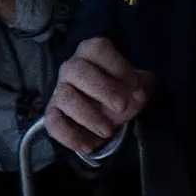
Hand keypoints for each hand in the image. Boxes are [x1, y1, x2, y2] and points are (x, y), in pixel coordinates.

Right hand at [42, 35, 152, 153]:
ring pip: (65, 97)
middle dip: (103, 89)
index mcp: (91, 53)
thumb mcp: (137, 85)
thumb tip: (138, 93)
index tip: (135, 86)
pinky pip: (53, 123)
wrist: (109, 115)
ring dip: (89, 116)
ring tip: (109, 131)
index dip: (117, 66)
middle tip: (122, 106)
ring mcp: (59, 91)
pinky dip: (70, 136)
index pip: (98, 49)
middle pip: (78, 70)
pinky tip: (88, 145)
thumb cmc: (121, 92)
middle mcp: (71, 68)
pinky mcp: (53, 114)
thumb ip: (142, 84)